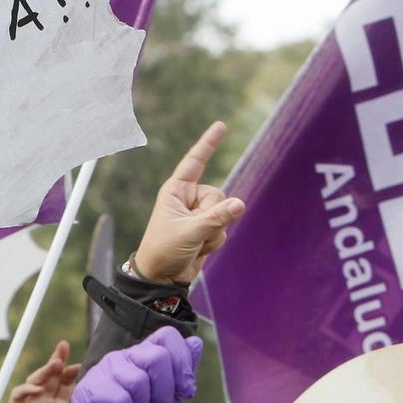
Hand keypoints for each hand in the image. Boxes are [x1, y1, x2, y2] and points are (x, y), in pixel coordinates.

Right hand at [0, 341, 80, 402]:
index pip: (66, 381)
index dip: (73, 370)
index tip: (85, 364)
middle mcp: (45, 402)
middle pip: (51, 375)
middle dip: (57, 359)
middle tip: (64, 347)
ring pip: (35, 380)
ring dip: (44, 371)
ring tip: (54, 364)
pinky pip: (18, 395)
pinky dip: (27, 389)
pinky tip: (38, 389)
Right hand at [65, 327, 202, 402]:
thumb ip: (181, 374)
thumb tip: (196, 342)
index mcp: (141, 356)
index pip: (167, 336)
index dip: (183, 363)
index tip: (187, 391)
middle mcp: (122, 357)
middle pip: (157, 356)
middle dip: (164, 395)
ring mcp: (102, 370)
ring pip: (138, 381)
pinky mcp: (88, 389)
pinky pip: (120, 399)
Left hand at [132, 121, 245, 283]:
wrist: (162, 277)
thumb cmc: (164, 251)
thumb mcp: (189, 232)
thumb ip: (216, 218)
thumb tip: (240, 204)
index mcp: (175, 191)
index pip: (195, 162)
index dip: (208, 144)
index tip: (221, 125)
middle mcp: (188, 199)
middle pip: (219, 195)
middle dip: (211, 217)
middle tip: (192, 233)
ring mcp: (199, 214)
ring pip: (225, 214)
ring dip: (212, 233)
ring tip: (192, 243)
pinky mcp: (206, 229)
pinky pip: (224, 229)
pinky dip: (214, 242)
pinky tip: (198, 250)